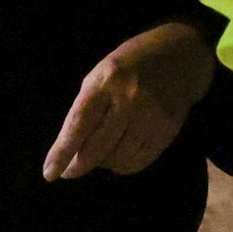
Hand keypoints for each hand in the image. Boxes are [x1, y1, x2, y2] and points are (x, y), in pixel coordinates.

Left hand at [45, 23, 216, 180]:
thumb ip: (86, 107)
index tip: (50, 173)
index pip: (78, 125)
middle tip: (69, 172)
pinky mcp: (166, 133)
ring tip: (98, 154)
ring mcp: (150, 119)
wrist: (182, 58)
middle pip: (97, 148)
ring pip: (117, 159)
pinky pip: (138, 162)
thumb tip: (71, 148)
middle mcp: (129, 101)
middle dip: (78, 166)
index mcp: (106, 83)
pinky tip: (117, 156)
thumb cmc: (131, 64)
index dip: (62, 153)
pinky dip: (122, 165)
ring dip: (102, 163)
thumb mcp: (101, 73)